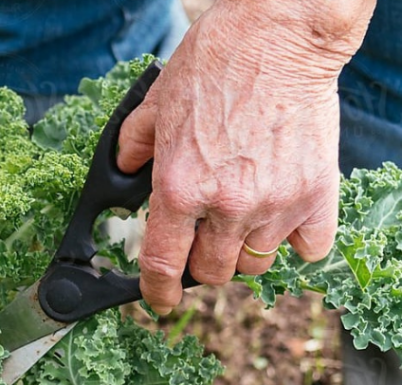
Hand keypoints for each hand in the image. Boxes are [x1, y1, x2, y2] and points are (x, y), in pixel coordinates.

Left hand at [116, 0, 365, 313]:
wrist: (283, 29)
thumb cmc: (219, 59)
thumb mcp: (158, 104)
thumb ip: (134, 146)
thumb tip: (122, 169)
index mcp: (179, 190)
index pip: (162, 266)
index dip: (157, 292)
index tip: (159, 301)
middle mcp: (226, 206)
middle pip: (212, 273)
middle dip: (203, 264)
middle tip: (204, 239)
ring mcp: (274, 204)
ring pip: (255, 265)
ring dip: (244, 251)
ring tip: (243, 219)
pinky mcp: (315, 193)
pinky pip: (307, 249)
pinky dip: (296, 243)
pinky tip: (283, 220)